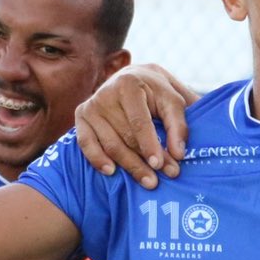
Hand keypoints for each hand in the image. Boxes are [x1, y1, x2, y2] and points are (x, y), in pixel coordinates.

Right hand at [75, 63, 200, 188]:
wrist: (134, 78)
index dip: (149, 145)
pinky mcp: (81, 116)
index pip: (139, 121)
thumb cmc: (158, 93)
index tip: (159, 165)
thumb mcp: (173, 101)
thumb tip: (178, 155)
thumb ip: (178, 126)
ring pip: (109, 144)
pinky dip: (97, 159)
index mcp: (129, 84)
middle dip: (142, 161)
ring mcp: (91, 105)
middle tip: (158, 181)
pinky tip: (111, 171)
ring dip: (128, 166)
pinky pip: (86, 142)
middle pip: (125, 136)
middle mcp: (106, 93)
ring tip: (146, 181)